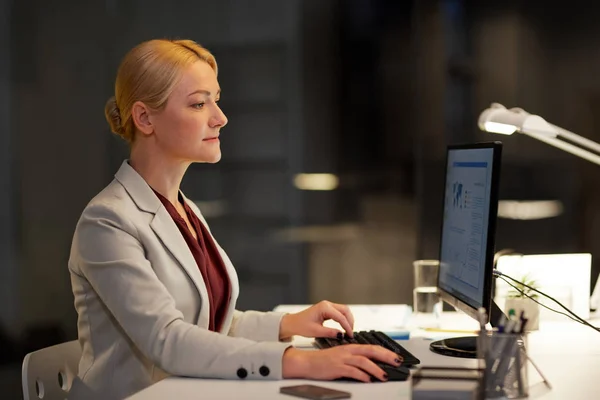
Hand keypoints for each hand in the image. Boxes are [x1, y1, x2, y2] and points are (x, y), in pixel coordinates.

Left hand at [279, 301, 353, 339]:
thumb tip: (341, 335)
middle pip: (345, 310)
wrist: (292, 323)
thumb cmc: (300, 325)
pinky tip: (344, 326)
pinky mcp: (326, 309)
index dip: (347, 326)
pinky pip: (338, 312)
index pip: (341, 317)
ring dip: (347, 319)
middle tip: (351, 332)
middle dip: (350, 321)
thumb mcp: (316, 332)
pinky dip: (343, 319)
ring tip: (348, 330)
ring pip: (343, 310)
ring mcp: (327, 306)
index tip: (350, 335)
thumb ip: (330, 333)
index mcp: (324, 308)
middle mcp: (326, 304)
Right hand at [282, 345, 402, 382]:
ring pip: (363, 361)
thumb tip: (371, 365)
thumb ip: (355, 359)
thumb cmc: (324, 361)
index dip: (386, 351)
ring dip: (375, 368)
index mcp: (350, 347)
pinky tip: (367, 380)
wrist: (308, 362)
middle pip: (371, 351)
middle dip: (386, 356)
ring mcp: (343, 359)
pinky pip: (352, 371)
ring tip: (384, 375)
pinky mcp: (337, 368)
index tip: (396, 357)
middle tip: (397, 362)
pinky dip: (361, 376)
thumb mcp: (342, 356)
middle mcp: (348, 351)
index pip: (372, 347)